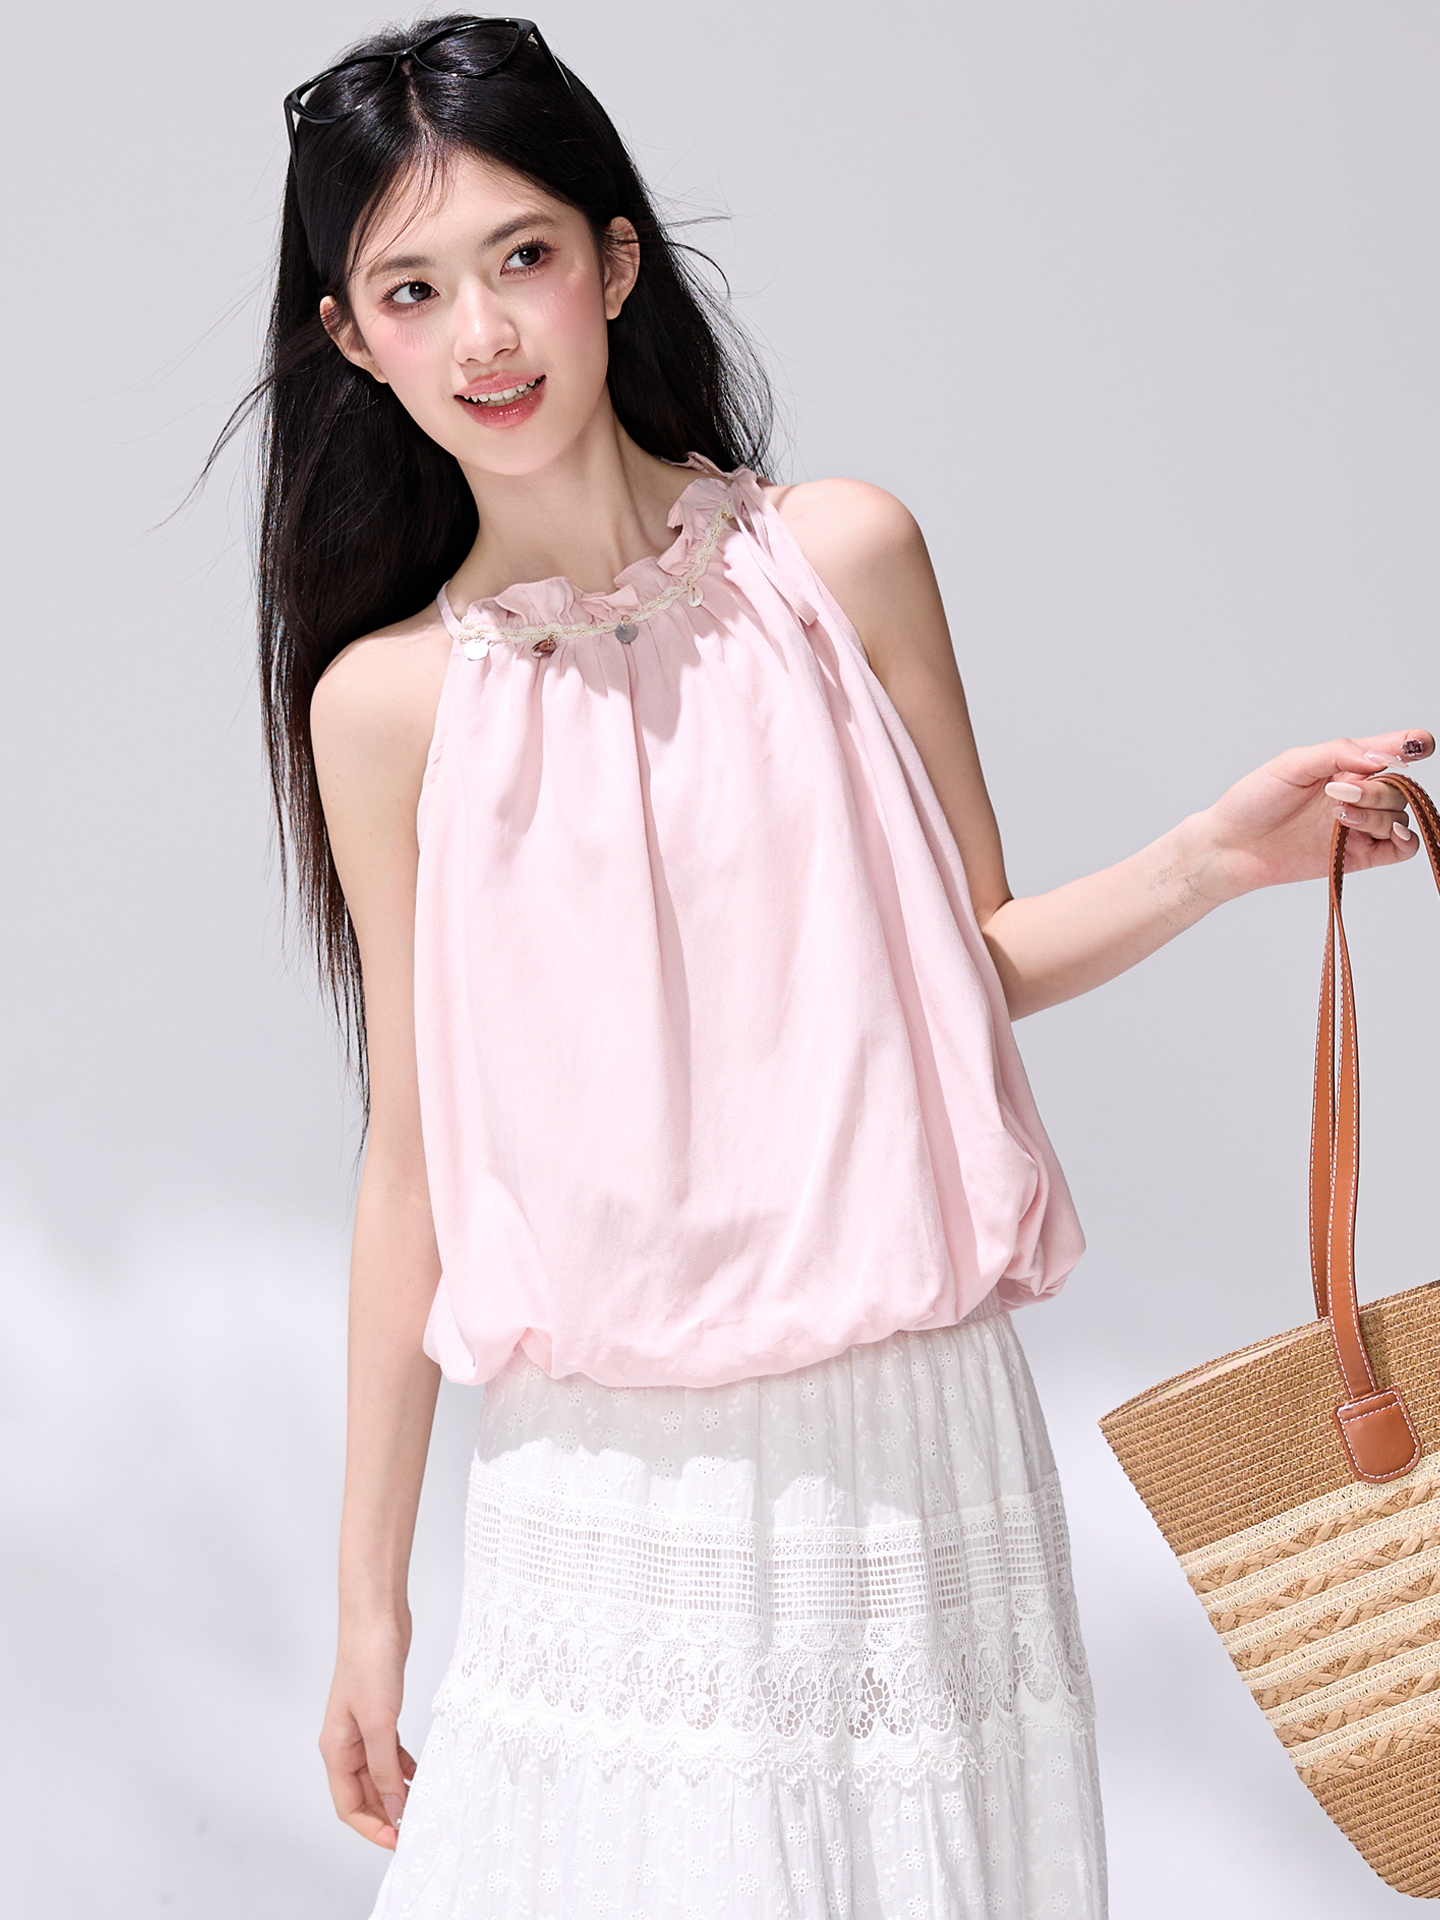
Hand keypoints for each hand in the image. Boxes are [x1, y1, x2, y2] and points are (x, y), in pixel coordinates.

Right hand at [319, 1612, 416, 1850]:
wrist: (376, 1617)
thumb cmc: (369, 1663)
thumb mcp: (379, 1723)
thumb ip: (385, 1770)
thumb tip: (393, 1810)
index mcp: (336, 1750)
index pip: (349, 1806)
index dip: (372, 1827)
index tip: (400, 1841)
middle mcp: (346, 1743)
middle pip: (364, 1795)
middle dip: (387, 1814)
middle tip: (416, 1827)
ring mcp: (363, 1728)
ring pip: (378, 1775)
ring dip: (398, 1792)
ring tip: (424, 1804)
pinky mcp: (380, 1713)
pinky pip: (390, 1753)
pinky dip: (404, 1766)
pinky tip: (421, 1773)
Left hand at [1192, 729, 1434, 898]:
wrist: (1231, 846)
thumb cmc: (1253, 801)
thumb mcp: (1290, 765)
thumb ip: (1338, 753)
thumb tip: (1382, 758)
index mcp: (1344, 765)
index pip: (1391, 751)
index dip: (1411, 745)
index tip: (1420, 744)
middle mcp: (1358, 793)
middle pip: (1398, 788)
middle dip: (1377, 789)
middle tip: (1339, 794)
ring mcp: (1360, 825)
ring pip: (1400, 816)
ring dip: (1378, 814)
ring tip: (1339, 816)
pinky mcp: (1359, 856)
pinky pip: (1402, 850)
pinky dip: (1406, 841)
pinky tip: (1390, 834)